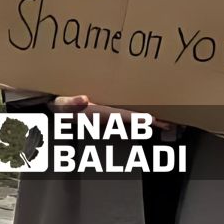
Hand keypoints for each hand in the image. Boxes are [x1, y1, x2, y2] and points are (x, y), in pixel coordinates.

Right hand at [52, 95, 173, 131]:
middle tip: (170, 125)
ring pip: (130, 120)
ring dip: (147, 122)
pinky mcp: (105, 114)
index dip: (138, 118)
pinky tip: (147, 116)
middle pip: (131, 121)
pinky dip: (138, 118)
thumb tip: (84, 99)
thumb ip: (70, 102)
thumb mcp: (61, 104)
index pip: (121, 116)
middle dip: (150, 123)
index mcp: (97, 114)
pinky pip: (125, 116)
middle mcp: (105, 118)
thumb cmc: (58, 105)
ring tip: (165, 122)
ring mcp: (106, 117)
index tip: (154, 120)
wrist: (53, 110)